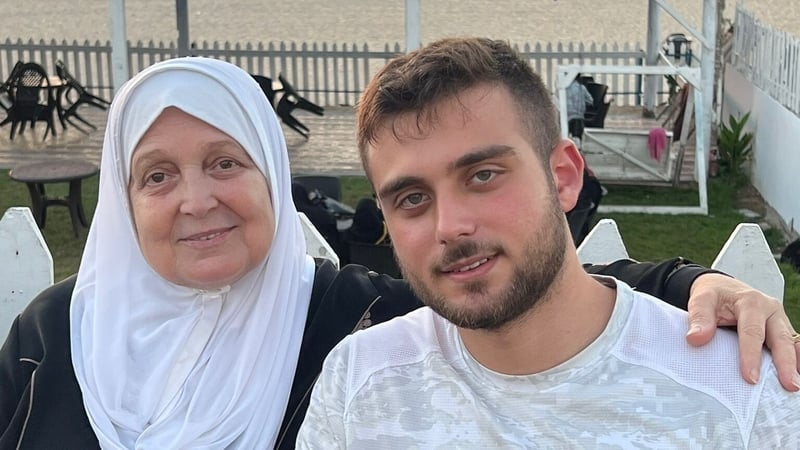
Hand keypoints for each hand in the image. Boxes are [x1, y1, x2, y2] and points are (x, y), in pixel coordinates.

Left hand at [685, 273, 799, 390]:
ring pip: (791, 342)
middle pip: (780, 338)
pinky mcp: (782, 329)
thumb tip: (695, 338)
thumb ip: (699, 318)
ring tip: (795, 386)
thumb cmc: (713, 296)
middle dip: (785, 363)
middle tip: (789, 385)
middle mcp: (770, 310)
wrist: (721, 287)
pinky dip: (797, 360)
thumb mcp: (701, 300)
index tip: (750, 377)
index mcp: (751, 302)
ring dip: (795, 364)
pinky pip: (793, 345)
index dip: (751, 355)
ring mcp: (779, 320)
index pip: (752, 332)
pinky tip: (797, 375)